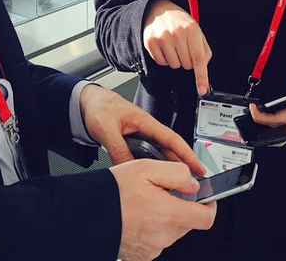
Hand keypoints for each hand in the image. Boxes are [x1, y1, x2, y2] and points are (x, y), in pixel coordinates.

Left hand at [79, 85, 205, 175]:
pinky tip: (152, 178)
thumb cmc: (98, 106)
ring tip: (176, 184)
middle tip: (193, 183)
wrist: (86, 101)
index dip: (187, 154)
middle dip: (182, 164)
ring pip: (157, 153)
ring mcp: (139, 135)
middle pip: (168, 149)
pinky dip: (152, 166)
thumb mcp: (107, 129)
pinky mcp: (131, 141)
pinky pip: (146, 156)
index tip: (198, 167)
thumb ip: (118, 148)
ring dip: (167, 167)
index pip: (171, 138)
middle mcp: (145, 128)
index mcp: (145, 121)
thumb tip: (127, 168)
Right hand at [111, 160, 215, 260]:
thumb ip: (177, 173)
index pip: (206, 218)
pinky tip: (137, 217)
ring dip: (165, 217)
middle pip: (187, 222)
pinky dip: (151, 229)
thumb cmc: (114, 190)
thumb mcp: (147, 168)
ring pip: (171, 231)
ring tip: (144, 203)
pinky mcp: (141, 256)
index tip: (206, 198)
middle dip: (180, 206)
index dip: (209, 205)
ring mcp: (152, 249)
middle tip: (161, 192)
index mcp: (169, 214)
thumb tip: (193, 183)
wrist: (88, 213)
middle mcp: (163, 236)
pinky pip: (156, 241)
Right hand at [143, 0, 211, 94]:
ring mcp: (163, 37)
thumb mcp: (196, 30)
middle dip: (187, 60)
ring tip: (173, 46)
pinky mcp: (151, 42)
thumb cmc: (179, 21)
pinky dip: (164, 58)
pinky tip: (164, 47)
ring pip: (174, 65)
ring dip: (175, 60)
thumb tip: (204, 66)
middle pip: (186, 65)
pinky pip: (161, 62)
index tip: (202, 89)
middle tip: (183, 47)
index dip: (201, 76)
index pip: (199, 58)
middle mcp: (177, 33)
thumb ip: (203, 48)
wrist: (158, 9)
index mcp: (192, 29)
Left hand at [247, 62, 285, 139]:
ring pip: (281, 134)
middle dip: (263, 131)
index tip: (254, 109)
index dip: (265, 117)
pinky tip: (262, 120)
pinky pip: (282, 129)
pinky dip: (271, 127)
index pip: (280, 120)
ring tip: (253, 121)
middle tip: (251, 119)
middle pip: (280, 133)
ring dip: (266, 131)